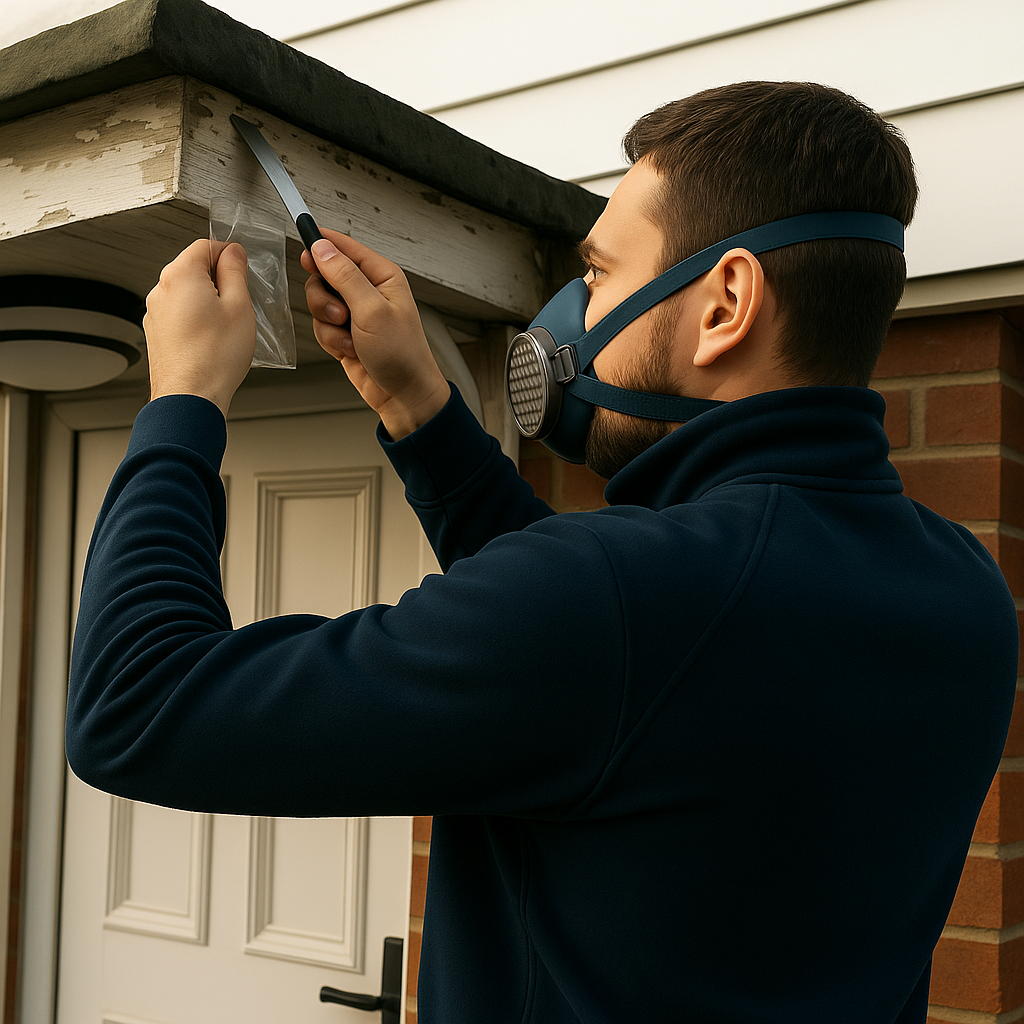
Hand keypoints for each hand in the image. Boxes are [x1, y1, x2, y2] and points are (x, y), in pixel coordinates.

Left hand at [144, 240, 255, 416]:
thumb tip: (233, 253)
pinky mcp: (157, 334)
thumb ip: (235, 272)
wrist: (190, 396)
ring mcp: (155, 313)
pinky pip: (180, 316)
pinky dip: (196, 321)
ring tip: (227, 328)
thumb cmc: (214, 357)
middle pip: (194, 269)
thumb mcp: (239, 306)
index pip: (205, 245)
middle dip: (218, 281)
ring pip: (187, 294)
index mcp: (180, 275)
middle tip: (240, 304)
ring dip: (207, 303)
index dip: (229, 254)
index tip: (243, 268)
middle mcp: (161, 290)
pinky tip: (212, 341)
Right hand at [301, 228, 449, 439]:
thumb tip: (322, 248)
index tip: (304, 251)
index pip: (345, 247)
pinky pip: (321, 326)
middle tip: (340, 315)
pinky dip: (330, 340)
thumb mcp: (372, 310)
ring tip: (349, 338)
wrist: (403, 395)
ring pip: (319, 303)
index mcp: (382, 276)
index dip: (322, 245)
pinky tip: (349, 351)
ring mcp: (355, 312)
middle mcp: (368, 290)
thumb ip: (345, 276)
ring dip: (328, 324)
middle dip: (324, 298)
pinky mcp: (345, 332)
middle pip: (324, 276)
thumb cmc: (402, 354)